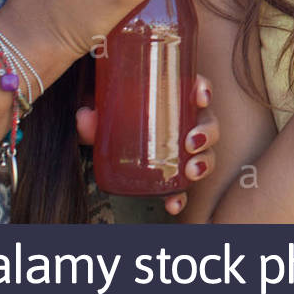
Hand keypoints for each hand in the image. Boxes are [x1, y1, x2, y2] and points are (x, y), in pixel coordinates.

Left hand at [76, 74, 219, 215]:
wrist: (108, 139)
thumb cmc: (115, 116)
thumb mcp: (104, 113)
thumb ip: (95, 117)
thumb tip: (84, 117)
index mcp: (175, 99)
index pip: (196, 89)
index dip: (204, 90)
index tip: (201, 97)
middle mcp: (185, 123)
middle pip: (208, 123)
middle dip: (207, 133)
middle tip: (192, 142)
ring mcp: (182, 149)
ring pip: (206, 153)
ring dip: (205, 163)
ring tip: (192, 171)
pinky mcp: (171, 173)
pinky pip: (183, 185)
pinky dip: (181, 196)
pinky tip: (173, 205)